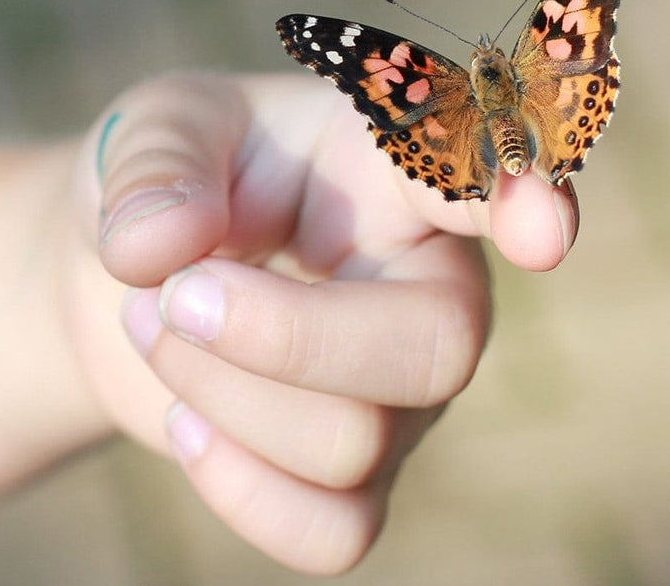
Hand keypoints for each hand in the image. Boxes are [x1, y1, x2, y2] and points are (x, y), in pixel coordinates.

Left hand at [65, 72, 576, 573]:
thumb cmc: (171, 182)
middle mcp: (428, 288)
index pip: (481, 183)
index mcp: (395, 175)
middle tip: (172, 293)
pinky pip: (331, 535)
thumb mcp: (152, 133)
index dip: (522, 200)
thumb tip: (160, 249)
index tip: (541, 227)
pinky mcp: (354, 481)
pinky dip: (236, 488)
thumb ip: (155, 170)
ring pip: (352, 445)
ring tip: (151, 320)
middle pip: (435, 353)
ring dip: (217, 391)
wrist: (127, 277)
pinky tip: (183, 422)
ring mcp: (403, 397)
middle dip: (282, 338)